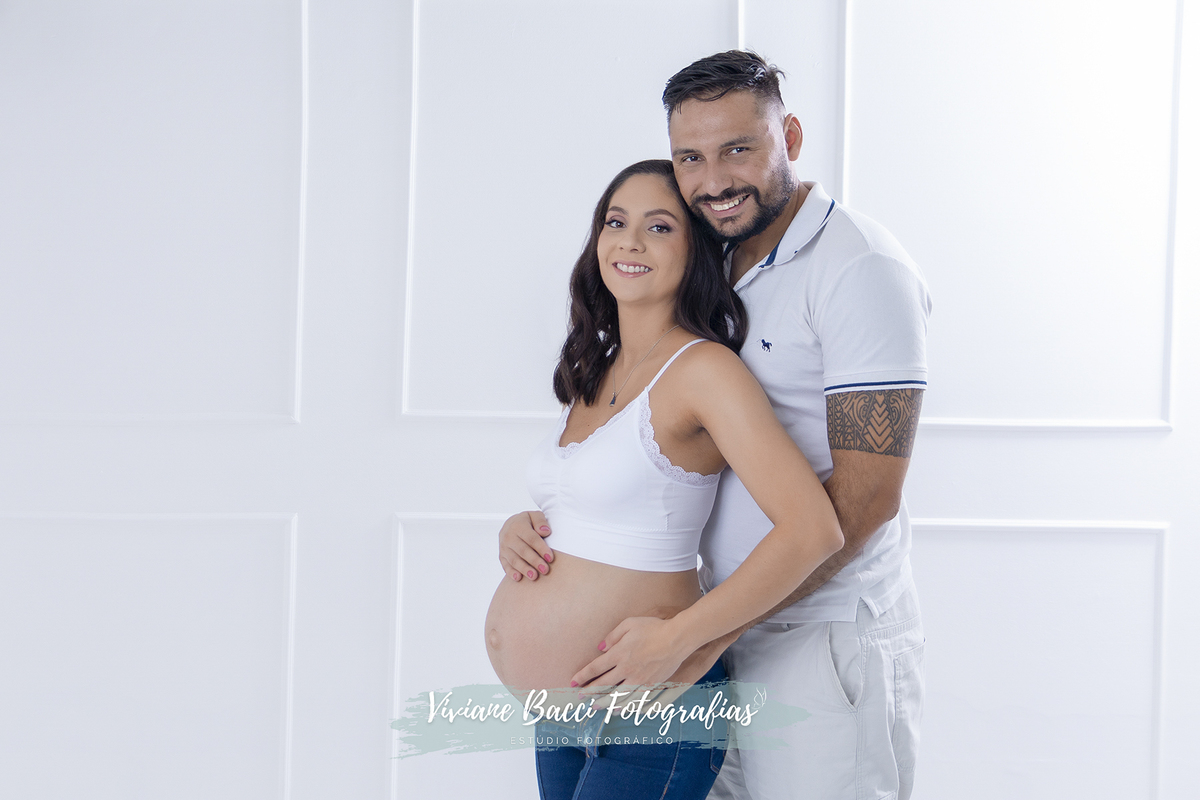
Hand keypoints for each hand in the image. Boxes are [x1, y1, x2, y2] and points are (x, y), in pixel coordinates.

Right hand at [498, 510, 552, 581]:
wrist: (511, 524)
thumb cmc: (528, 522)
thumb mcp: (535, 516)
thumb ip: (541, 521)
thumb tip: (545, 532)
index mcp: (518, 525)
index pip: (531, 538)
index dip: (541, 548)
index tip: (550, 558)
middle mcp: (508, 536)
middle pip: (522, 550)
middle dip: (534, 561)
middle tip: (545, 570)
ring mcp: (503, 547)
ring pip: (514, 559)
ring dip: (524, 569)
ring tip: (534, 576)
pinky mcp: (501, 556)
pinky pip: (505, 565)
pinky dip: (511, 572)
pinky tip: (518, 578)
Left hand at [570, 616, 690, 699]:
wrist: (677, 638)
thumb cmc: (653, 628)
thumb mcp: (629, 624)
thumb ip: (613, 636)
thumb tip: (600, 648)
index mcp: (619, 653)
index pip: (595, 668)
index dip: (583, 676)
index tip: (573, 681)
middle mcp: (626, 669)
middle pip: (603, 685)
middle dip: (589, 692)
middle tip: (580, 697)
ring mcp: (639, 679)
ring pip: (617, 696)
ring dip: (604, 702)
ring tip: (595, 707)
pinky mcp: (651, 685)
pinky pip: (634, 699)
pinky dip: (624, 706)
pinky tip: (618, 709)